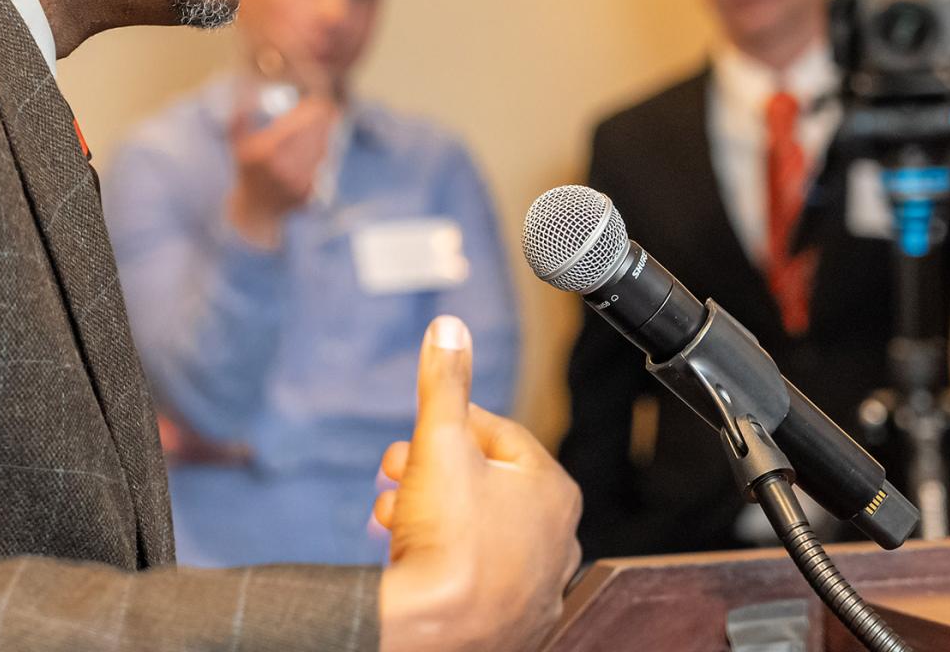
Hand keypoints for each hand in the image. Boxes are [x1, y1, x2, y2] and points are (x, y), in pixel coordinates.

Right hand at [225, 86, 339, 247]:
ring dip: (326, 135)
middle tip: (329, 108)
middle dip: (323, 120)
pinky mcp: (307, 193)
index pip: (297, 124)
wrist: (255, 209)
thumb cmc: (247, 169)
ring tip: (327, 123)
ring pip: (321, 150)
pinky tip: (321, 145)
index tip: (318, 101)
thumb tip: (246, 91)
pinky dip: (324, 153)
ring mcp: (296, 183)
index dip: (311, 112)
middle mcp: (281, 169)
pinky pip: (322, 166)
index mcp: (265, 152)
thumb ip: (240, 117)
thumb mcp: (237, 143)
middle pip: (313, 136)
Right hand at [376, 316, 582, 651]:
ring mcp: (537, 586)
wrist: (433, 632)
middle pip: (485, 484)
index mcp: (553, 489)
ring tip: (393, 513)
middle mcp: (557, 539)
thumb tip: (450, 328)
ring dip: (430, 512)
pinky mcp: (512, 623)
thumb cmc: (447, 540)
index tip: (416, 431)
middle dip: (432, 470)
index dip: (449, 425)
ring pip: (477, 529)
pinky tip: (411, 556)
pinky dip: (443, 560)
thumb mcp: (440, 441)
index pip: (498, 434)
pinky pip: (474, 574)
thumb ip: (445, 383)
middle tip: (394, 468)